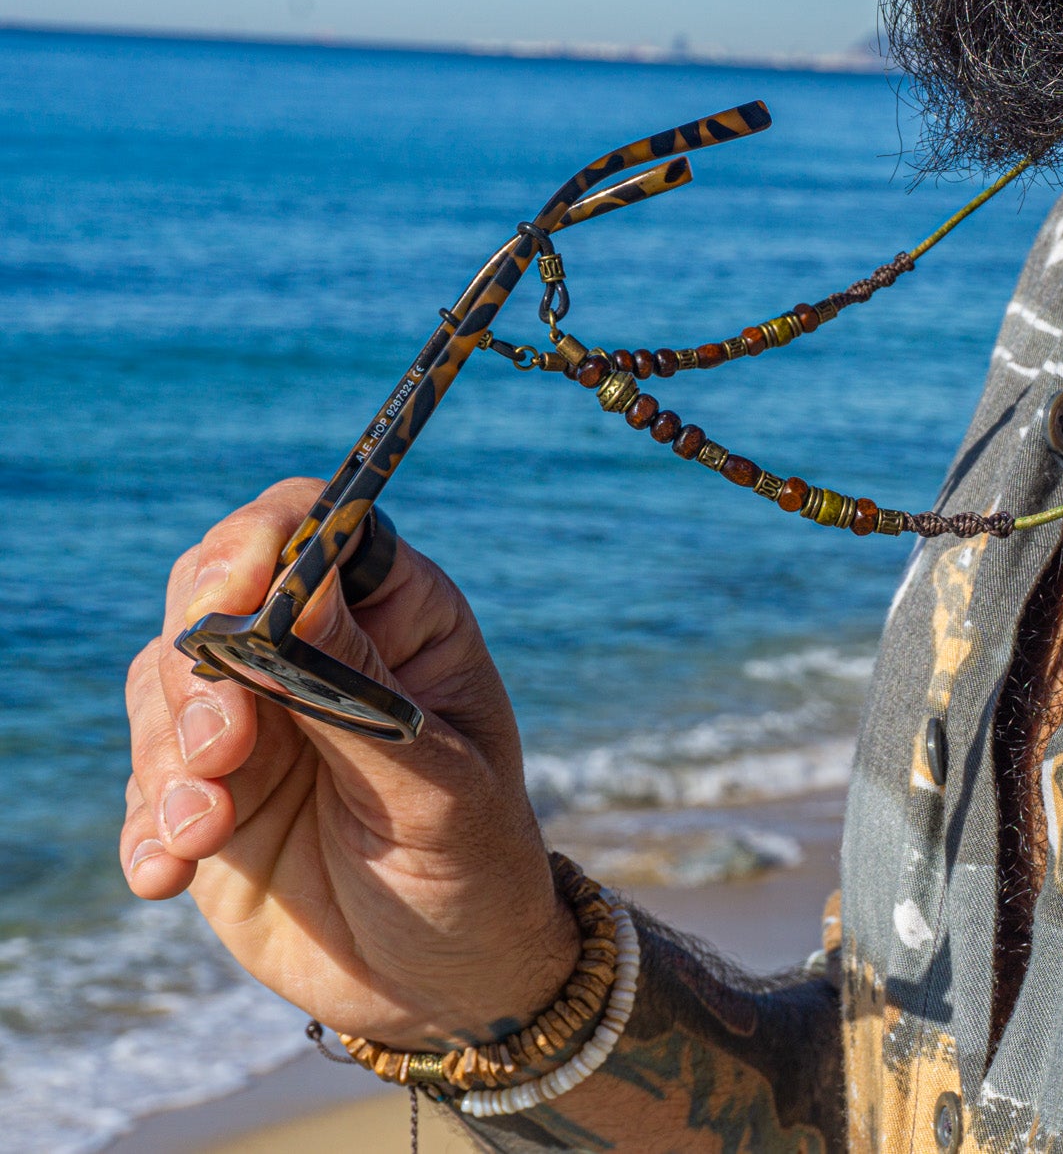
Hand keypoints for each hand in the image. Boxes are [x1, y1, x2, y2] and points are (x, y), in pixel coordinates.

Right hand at [120, 479, 579, 1047]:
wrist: (444, 981)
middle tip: (223, 751)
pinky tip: (168, 875)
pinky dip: (144, 824)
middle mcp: (317, 650)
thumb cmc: (474, 868)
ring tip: (206, 831)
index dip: (265, 539)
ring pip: (162, 680)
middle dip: (198, 665)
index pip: (318, 526)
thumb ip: (359, 695)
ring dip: (168, 754)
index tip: (236, 592)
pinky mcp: (207, 792)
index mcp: (399, 621)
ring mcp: (256, 719)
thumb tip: (293, 592)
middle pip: (212, 590)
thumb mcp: (437, 787)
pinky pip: (143, 779)